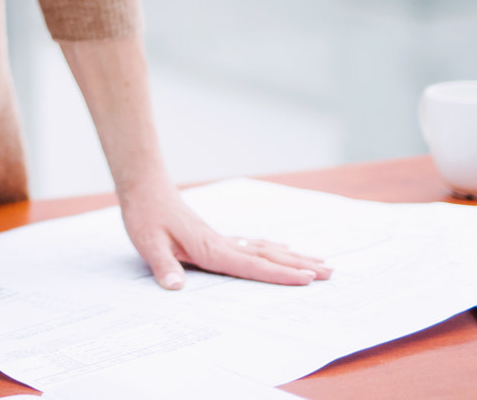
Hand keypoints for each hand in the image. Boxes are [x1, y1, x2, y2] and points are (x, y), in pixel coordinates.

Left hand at [117, 177, 331, 288]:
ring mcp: (222, 239)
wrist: (145, 189)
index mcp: (211, 249)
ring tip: (320, 261)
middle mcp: (223, 244)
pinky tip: (283, 246)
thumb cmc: (145, 217)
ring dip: (293, 256)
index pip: (251, 265)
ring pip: (265, 248)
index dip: (279, 274)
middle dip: (300, 265)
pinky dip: (272, 247)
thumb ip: (163, 266)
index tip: (307, 278)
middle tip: (331, 273)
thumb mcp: (148, 243)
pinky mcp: (216, 236)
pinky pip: (252, 244)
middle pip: (268, 256)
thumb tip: (175, 288)